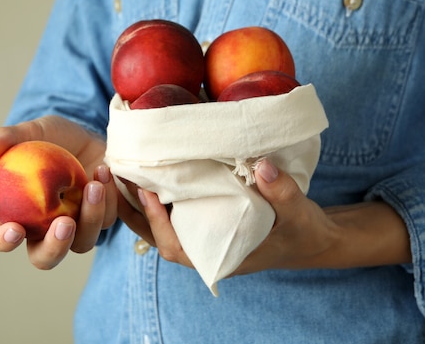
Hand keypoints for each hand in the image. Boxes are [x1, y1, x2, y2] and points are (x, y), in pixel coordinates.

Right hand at [0, 115, 118, 268]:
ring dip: (90, 219)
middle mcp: (44, 228)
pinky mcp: (101, 219)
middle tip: (65, 223)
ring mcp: (75, 227)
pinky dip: (108, 199)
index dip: (3, 240)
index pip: (0, 236)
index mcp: (16, 212)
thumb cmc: (54, 137)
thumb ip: (9, 138)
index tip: (15, 228)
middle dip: (54, 248)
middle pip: (44, 257)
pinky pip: (106, 220)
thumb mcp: (33, 131)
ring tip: (93, 186)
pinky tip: (103, 171)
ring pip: (81, 243)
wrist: (88, 135)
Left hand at [123, 159, 410, 274]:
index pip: (176, 247)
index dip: (158, 222)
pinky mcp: (200, 222)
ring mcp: (199, 237)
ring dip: (135, 202)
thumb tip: (263, 166)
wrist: (310, 238)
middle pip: (154, 236)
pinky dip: (152, 196)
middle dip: (131, 211)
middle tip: (113, 177)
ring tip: (117, 170)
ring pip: (156, 224)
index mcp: (219, 258)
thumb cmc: (301, 232)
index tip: (147, 192)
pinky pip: (169, 212)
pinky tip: (142, 172)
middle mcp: (202, 251)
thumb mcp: (298, 215)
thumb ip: (282, 193)